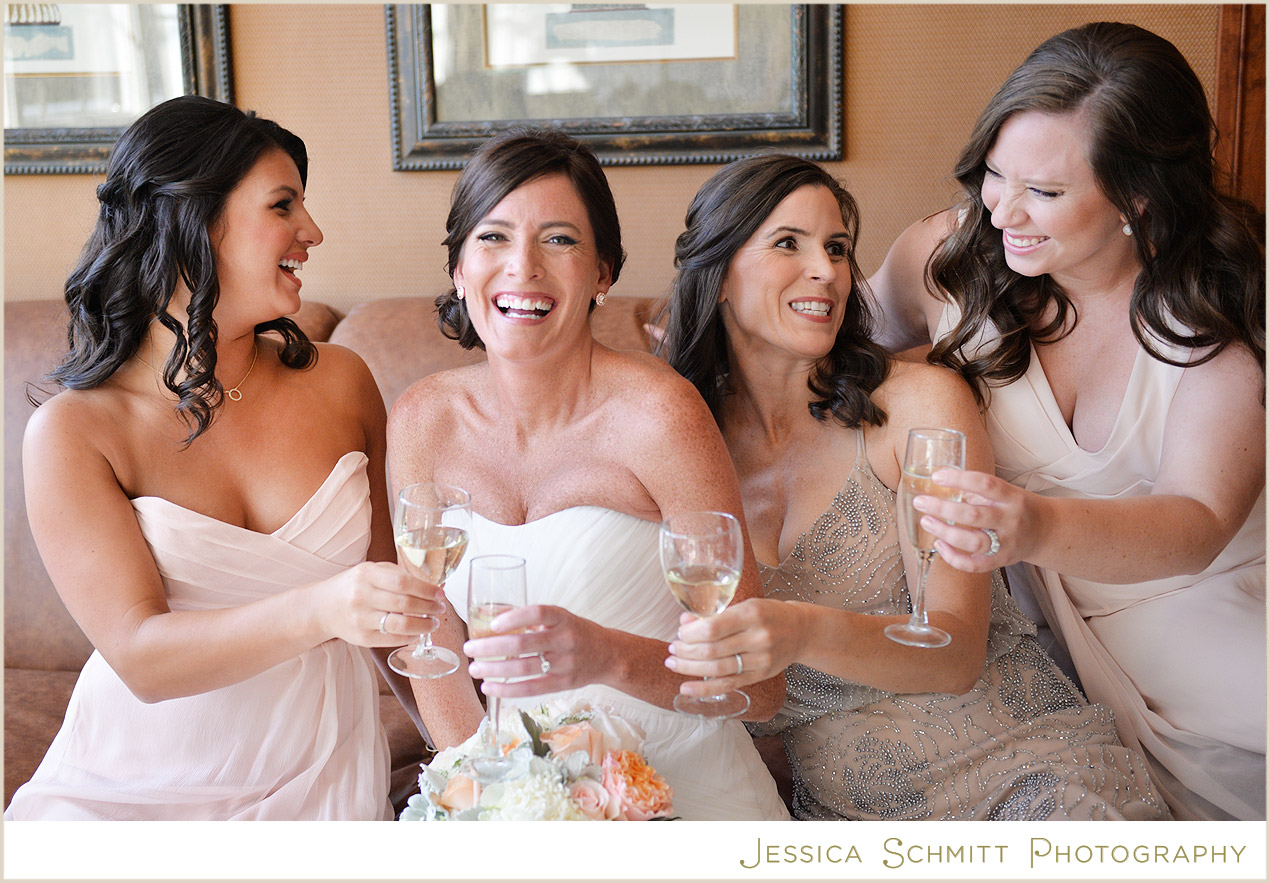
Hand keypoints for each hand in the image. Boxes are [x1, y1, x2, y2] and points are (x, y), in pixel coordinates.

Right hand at [313, 561, 445, 646]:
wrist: (323, 607)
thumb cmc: (354, 586)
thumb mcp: (371, 570)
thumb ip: (398, 575)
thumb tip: (431, 585)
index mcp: (366, 574)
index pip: (403, 582)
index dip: (426, 590)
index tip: (440, 594)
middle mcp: (362, 596)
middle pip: (405, 604)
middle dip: (429, 607)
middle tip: (440, 609)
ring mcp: (361, 619)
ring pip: (400, 625)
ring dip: (423, 625)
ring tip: (433, 623)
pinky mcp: (362, 638)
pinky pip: (392, 639)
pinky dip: (410, 637)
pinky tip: (417, 633)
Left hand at [463, 604, 609, 697]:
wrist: (608, 655)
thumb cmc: (577, 632)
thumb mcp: (560, 618)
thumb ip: (532, 618)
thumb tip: (494, 616)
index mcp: (563, 618)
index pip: (538, 613)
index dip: (514, 618)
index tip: (493, 624)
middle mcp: (564, 639)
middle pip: (523, 644)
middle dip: (491, 647)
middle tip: (470, 647)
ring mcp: (564, 664)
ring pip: (523, 668)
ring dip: (493, 669)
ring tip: (474, 668)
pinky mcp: (562, 683)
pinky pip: (530, 689)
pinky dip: (507, 689)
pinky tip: (489, 687)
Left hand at [666, 599, 803, 697]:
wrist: (801, 631)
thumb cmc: (768, 614)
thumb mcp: (745, 605)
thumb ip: (716, 615)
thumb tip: (685, 623)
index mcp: (752, 614)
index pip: (713, 629)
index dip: (690, 634)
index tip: (680, 633)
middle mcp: (758, 638)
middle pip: (712, 650)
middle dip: (685, 651)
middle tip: (672, 649)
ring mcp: (760, 660)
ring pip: (717, 669)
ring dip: (689, 668)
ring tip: (673, 663)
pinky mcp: (759, 676)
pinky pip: (727, 685)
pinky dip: (704, 689)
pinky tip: (686, 688)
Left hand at [912, 468, 1039, 571]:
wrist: (1046, 531)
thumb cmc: (1017, 506)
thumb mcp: (1005, 491)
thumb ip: (978, 491)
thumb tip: (941, 485)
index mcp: (1012, 497)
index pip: (985, 484)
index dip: (959, 479)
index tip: (936, 476)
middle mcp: (1010, 520)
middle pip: (973, 515)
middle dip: (942, 508)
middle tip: (920, 502)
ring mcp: (1007, 543)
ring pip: (973, 542)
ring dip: (945, 533)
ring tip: (926, 521)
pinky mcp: (1002, 561)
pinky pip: (974, 565)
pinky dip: (953, 558)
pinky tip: (939, 545)